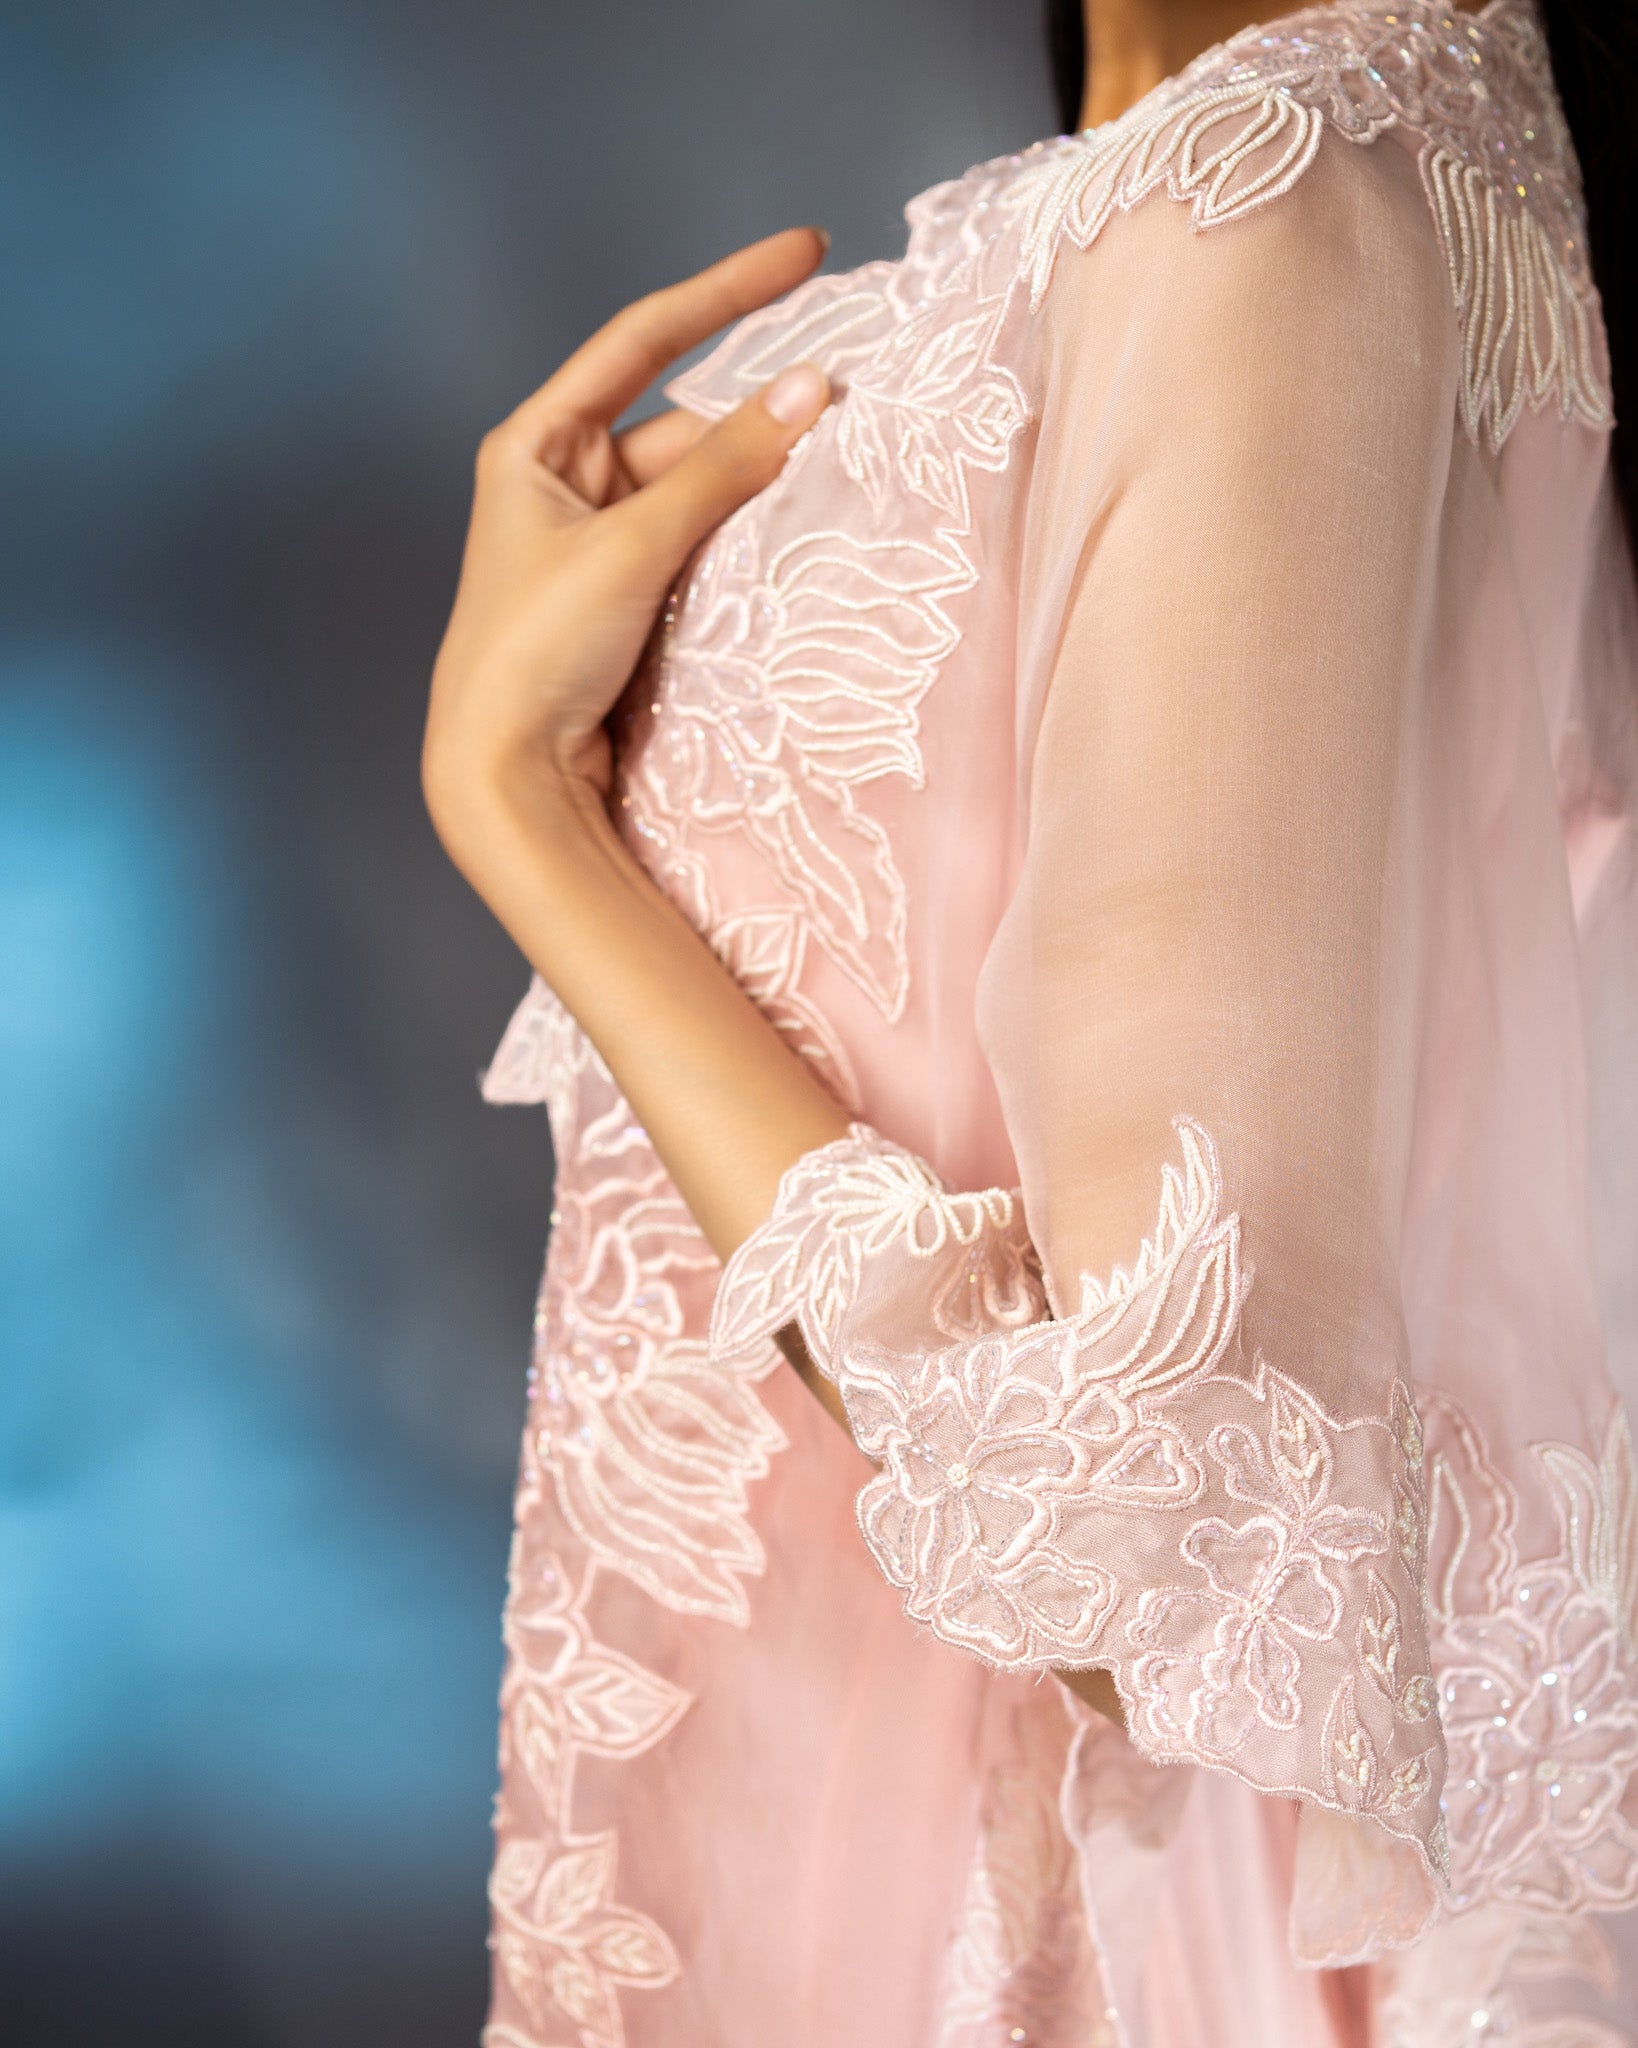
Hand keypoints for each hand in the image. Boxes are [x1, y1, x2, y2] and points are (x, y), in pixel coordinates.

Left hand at [423, 226, 832, 874]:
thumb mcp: (634, 544)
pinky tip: (793, 536)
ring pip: (699, 490)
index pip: (644, 339)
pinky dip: (743, 539)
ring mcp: (598, 543)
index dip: (727, 291)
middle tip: (847, 408)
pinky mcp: (628, 598)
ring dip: (757, 488)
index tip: (807, 252)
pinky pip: (699, 545)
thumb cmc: (536, 650)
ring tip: (831, 479)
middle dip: (756, 421)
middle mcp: (564, 482)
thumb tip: (811, 389)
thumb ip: (725, 467)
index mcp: (536, 444)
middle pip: (683, 425)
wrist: (507, 776)